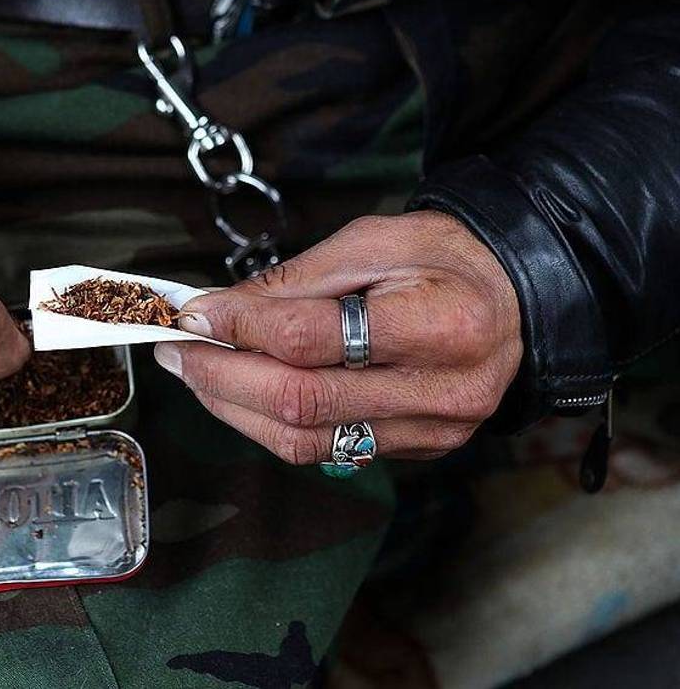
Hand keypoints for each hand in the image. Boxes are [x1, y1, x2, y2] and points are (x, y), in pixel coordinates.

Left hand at [154, 211, 522, 462]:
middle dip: (221, 376)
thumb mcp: (374, 241)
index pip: (314, 337)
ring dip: (234, 407)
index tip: (194, 312)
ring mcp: (433, 431)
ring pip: (306, 438)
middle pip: (302, 400)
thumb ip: (296, 280)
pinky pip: (326, 449)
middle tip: (174, 350)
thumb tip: (218, 309)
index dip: (242, 327)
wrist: (518, 296)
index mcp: (441, 324)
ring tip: (194, 373)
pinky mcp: (419, 450)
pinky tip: (239, 394)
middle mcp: (443, 391)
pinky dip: (269, 424)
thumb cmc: (444, 257)